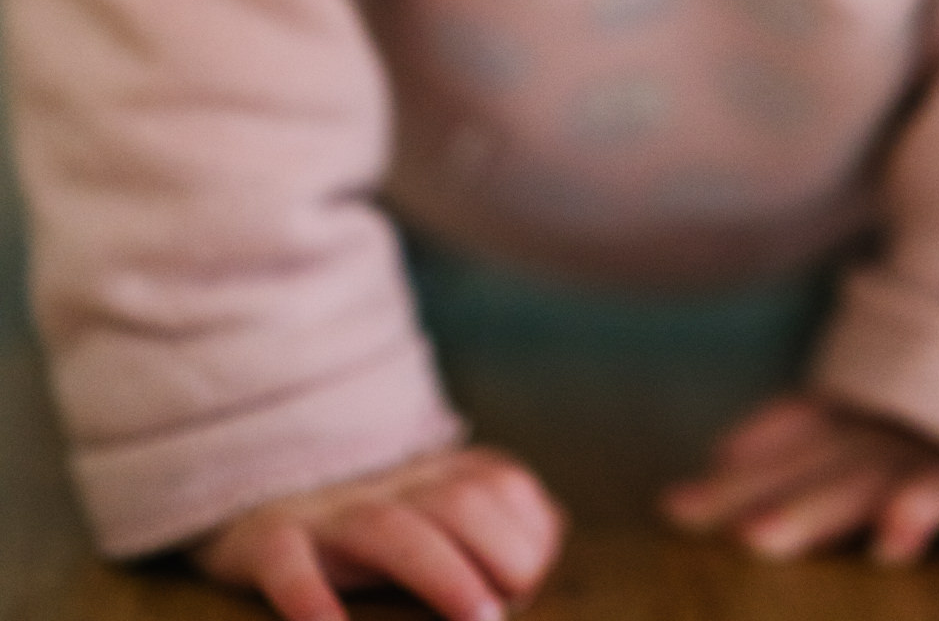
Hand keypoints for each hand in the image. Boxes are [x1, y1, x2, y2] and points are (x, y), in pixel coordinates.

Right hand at [191, 443, 565, 620]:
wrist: (244, 487)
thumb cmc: (360, 529)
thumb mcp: (429, 512)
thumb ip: (496, 515)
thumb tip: (550, 535)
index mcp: (430, 475)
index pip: (499, 485)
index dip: (527, 538)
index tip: (526, 588)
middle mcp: (385, 486)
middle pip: (460, 500)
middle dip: (499, 554)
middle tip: (502, 617)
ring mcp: (327, 512)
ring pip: (391, 526)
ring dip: (443, 574)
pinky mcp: (266, 541)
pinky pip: (288, 561)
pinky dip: (311, 598)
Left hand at [658, 393, 938, 563]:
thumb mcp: (880, 396)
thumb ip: (810, 419)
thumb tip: (725, 454)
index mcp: (865, 405)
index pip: (795, 432)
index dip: (738, 463)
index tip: (675, 501)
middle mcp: (891, 419)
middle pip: (812, 462)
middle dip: (753, 494)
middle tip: (690, 521)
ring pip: (867, 476)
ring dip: (817, 507)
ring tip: (763, 539)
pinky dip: (922, 508)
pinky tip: (892, 541)